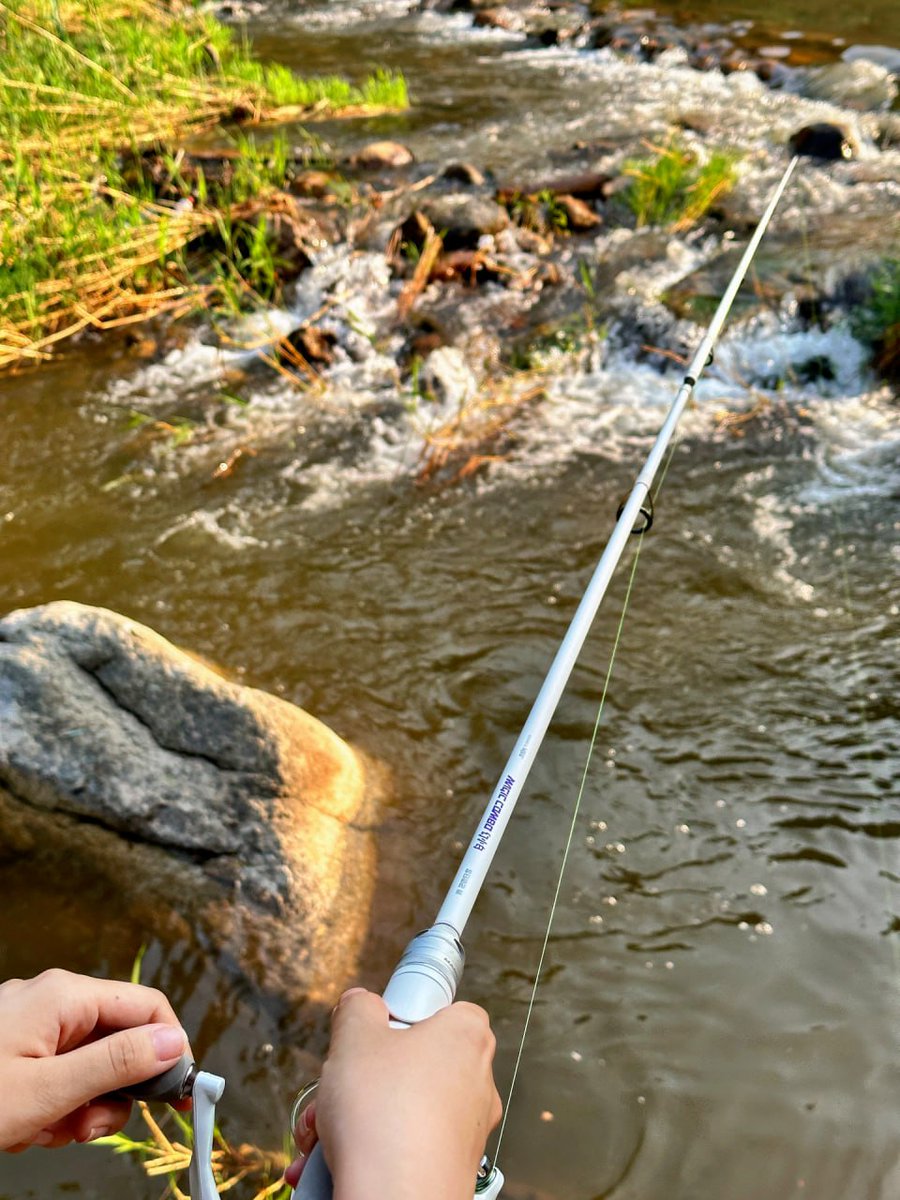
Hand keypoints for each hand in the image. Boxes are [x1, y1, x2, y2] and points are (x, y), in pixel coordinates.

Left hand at [0, 969, 188, 1151]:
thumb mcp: (47, 1090)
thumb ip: (115, 1062)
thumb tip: (175, 1041)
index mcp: (65, 995)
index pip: (147, 1007)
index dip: (170, 1050)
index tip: (179, 1096)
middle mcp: (53, 1000)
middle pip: (118, 1042)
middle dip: (110, 1094)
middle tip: (87, 1131)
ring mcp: (33, 1024)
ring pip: (89, 1066)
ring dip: (77, 1110)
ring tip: (43, 1133)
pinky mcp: (16, 1047)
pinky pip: (59, 1074)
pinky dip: (52, 1107)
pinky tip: (25, 1129)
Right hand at [287, 989, 501, 1199]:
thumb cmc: (385, 1117)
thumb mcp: (354, 1037)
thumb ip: (357, 1008)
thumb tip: (361, 1005)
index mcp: (465, 1035)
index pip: (443, 1009)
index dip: (403, 1018)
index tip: (374, 1035)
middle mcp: (477, 1081)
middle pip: (412, 1064)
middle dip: (362, 1081)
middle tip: (335, 1092)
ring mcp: (468, 1129)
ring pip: (402, 1110)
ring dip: (357, 1120)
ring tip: (322, 1136)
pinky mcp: (452, 1169)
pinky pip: (405, 1149)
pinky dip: (371, 1153)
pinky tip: (330, 1165)